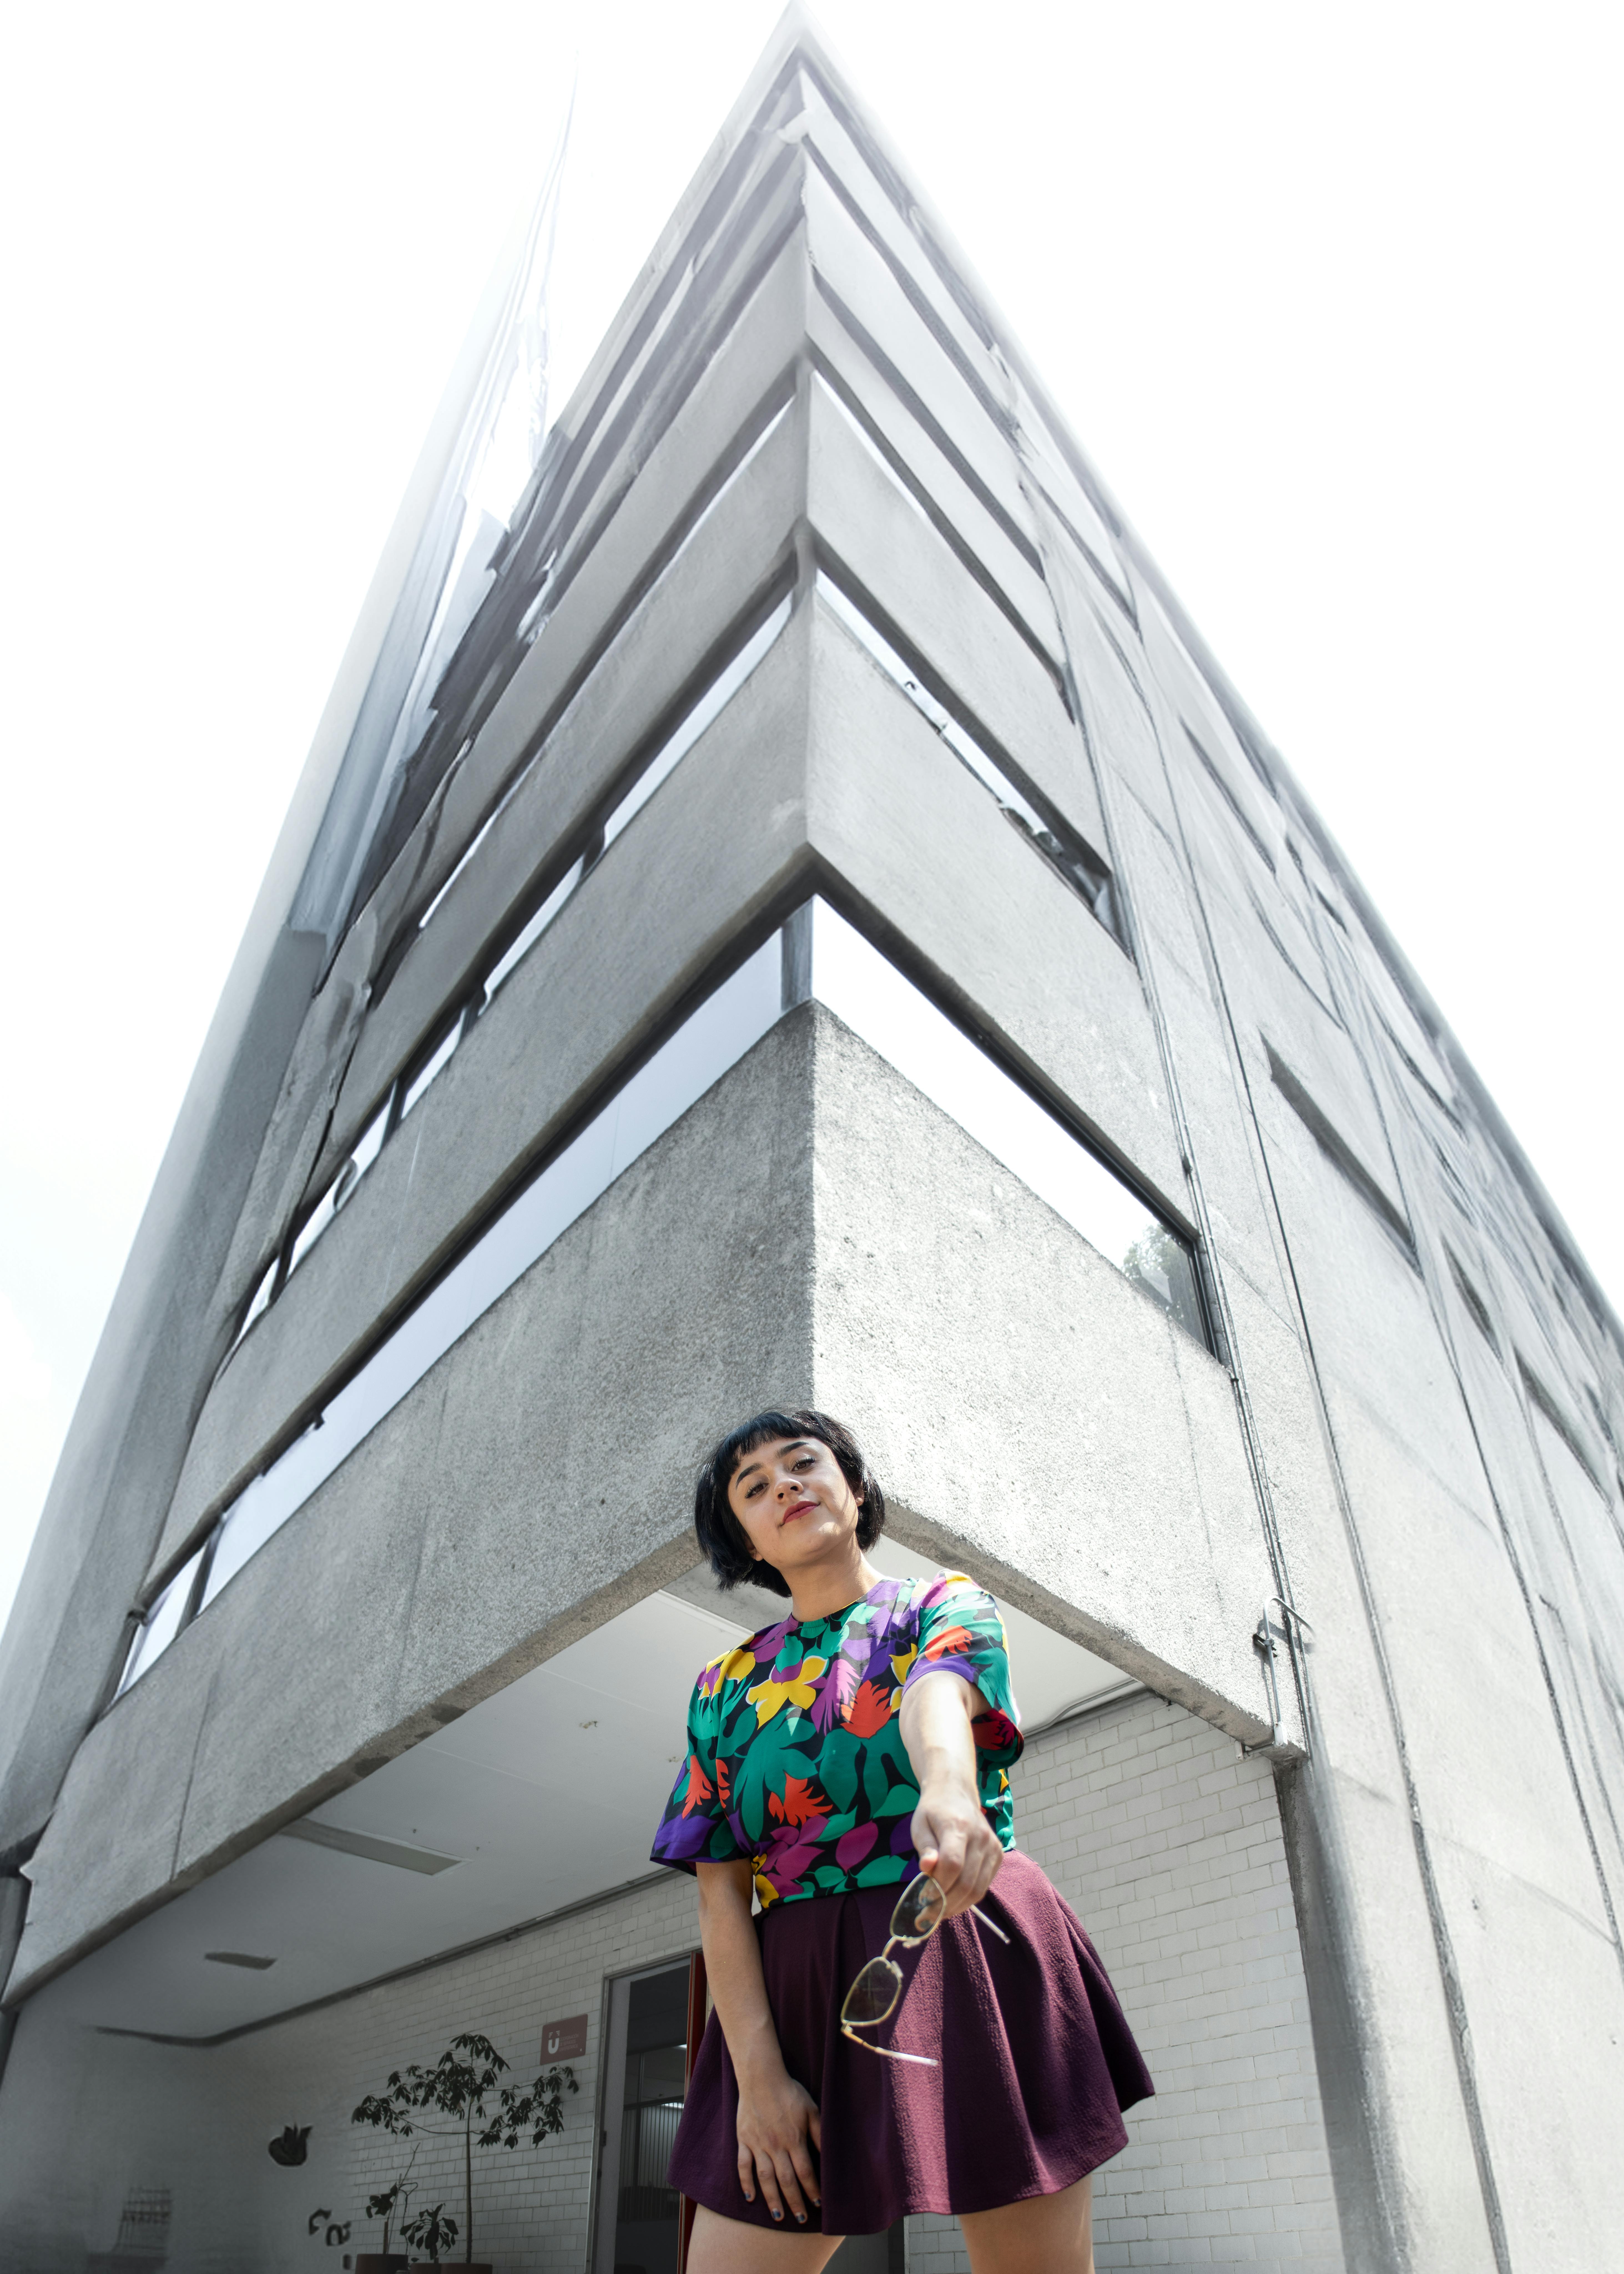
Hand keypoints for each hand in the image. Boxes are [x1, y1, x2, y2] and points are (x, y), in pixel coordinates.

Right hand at [734, 2062, 821, 2225]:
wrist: (761, 2077)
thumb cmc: (789, 2092)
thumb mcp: (811, 2109)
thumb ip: (820, 2133)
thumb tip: (830, 2154)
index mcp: (794, 2138)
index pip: (805, 2172)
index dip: (812, 2190)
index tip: (819, 2204)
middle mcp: (775, 2145)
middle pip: (786, 2180)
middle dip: (795, 2202)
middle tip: (802, 2219)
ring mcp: (757, 2144)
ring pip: (765, 2178)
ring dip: (772, 2199)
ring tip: (779, 2217)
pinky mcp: (743, 2140)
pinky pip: (743, 2166)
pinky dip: (746, 2183)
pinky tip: (751, 2198)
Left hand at [911, 1778, 1003, 1918]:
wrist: (956, 1793)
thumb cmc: (933, 1811)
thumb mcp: (920, 1825)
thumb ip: (925, 1847)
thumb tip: (926, 1868)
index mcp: (959, 1826)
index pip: (953, 1863)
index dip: (938, 1886)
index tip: (921, 1900)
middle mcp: (981, 1837)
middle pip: (967, 1881)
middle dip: (944, 1904)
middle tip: (926, 1917)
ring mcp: (993, 1847)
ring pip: (977, 1889)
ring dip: (956, 1906)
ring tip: (937, 1913)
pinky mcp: (998, 1855)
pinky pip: (984, 1886)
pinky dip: (967, 1899)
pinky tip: (951, 1902)